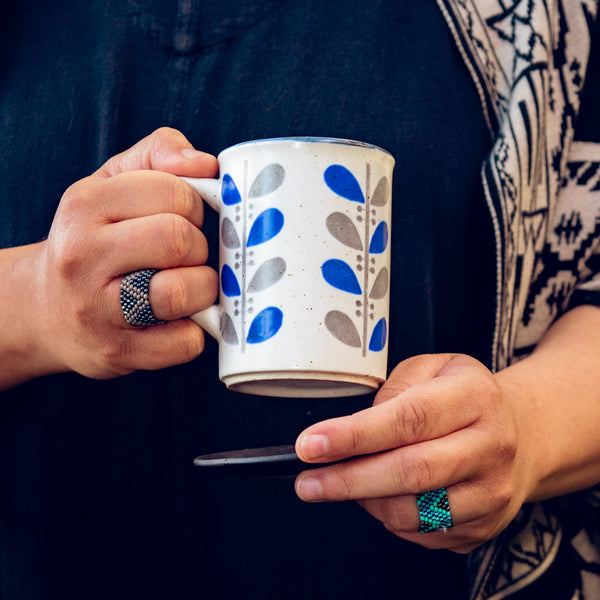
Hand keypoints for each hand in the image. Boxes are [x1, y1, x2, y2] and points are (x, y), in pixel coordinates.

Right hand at [22, 127, 218, 379]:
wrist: (46, 309)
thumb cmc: (94, 240)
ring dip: (203, 289)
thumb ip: (158, 154)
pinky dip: (196, 331)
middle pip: (179, 241)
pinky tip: (181, 320)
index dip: (196, 206)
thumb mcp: (111, 182)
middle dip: (200, 248)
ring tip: (190, 286)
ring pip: (180, 292)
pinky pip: (184, 342)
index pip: (174, 193)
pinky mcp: (118, 352)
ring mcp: (99, 310)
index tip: (187, 217)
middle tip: (189, 255)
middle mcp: (83, 256)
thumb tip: (206, 164)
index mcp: (85, 205)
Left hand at [294, 354, 534, 552]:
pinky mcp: (485, 525)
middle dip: (347, 480)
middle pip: (410, 472)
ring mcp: (492, 491)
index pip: (407, 419)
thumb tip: (354, 427)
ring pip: (414, 512)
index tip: (312, 444)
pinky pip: (424, 534)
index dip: (354, 435)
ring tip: (347, 482)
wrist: (519, 432)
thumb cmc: (464, 396)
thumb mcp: (432, 368)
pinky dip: (390, 518)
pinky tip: (383, 495)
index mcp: (474, 397)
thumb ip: (393, 388)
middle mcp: (491, 446)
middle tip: (308, 481)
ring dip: (366, 501)